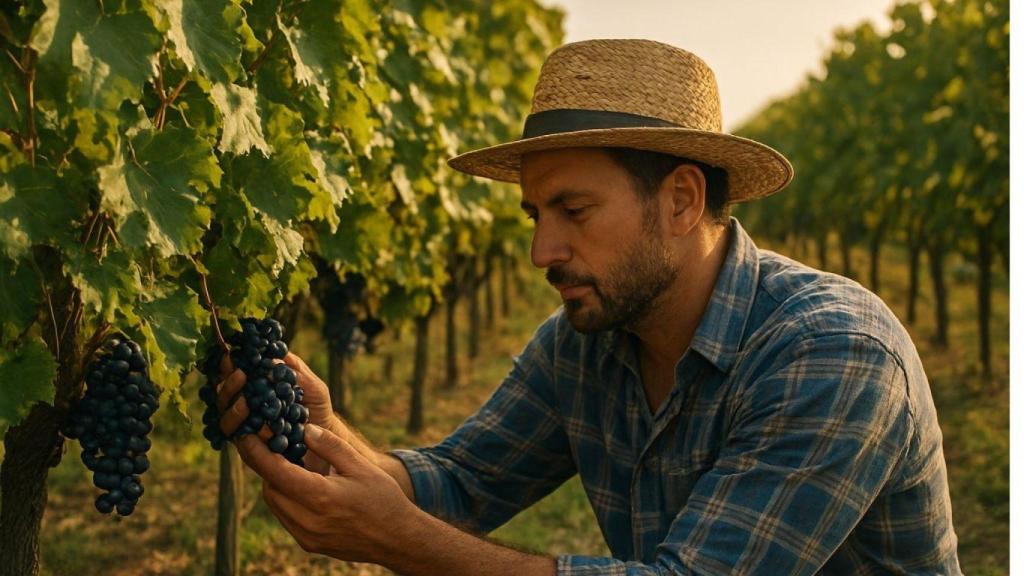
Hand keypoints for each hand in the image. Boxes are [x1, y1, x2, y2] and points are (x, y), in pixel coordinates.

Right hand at [215, 351, 373, 474]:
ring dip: (233, 410)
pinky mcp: (250, 450)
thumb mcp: (311, 385)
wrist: (324, 439)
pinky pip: (241, 443)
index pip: (233, 375)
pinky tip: (257, 428)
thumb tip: (274, 356)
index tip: (231, 356)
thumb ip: (295, 369)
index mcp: (254, 388)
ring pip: (226, 421)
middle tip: (241, 375)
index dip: (229, 366)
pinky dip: (246, 435)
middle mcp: (244, 408)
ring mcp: (245, 429)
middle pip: (223, 397)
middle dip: (229, 386)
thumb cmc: (315, 407)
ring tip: (245, 403)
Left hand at [235, 423, 414, 562]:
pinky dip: (287, 499)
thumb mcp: (361, 466)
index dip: (257, 453)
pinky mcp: (309, 544)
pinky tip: (301, 486)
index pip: (276, 472)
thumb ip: (330, 446)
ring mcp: (307, 536)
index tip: (245, 436)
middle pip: (271, 489)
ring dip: (276, 483)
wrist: (398, 539)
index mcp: (321, 498)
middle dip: (267, 466)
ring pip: (276, 505)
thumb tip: (304, 429)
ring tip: (288, 464)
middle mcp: (309, 521)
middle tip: (273, 445)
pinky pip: (287, 518)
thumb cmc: (384, 499)